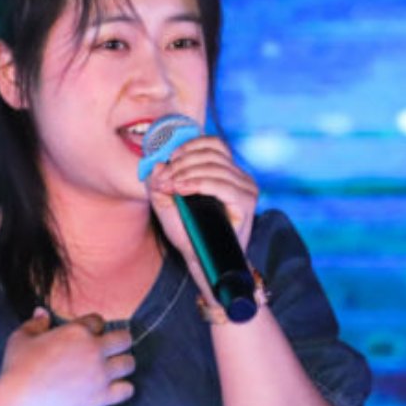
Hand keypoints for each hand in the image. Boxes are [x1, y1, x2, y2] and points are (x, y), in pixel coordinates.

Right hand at [0, 308, 136, 405]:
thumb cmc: (18, 368)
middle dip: (118, 342)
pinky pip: (127, 390)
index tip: (89, 335)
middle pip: (124, 338)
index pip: (98, 321)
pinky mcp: (102, 396)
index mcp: (77, 331)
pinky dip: (123, 389)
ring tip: (112, 369)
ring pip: (129, 363)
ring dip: (122, 365)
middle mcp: (94, 349)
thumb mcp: (21, 338)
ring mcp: (101, 374)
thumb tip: (41, 312)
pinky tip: (114, 389)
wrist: (23, 401)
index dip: (94, 327)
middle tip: (110, 350)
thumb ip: (35, 324)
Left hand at [146, 133, 256, 288]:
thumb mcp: (166, 205)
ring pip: (215, 167)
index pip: (213, 144)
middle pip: (211, 153)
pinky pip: (223, 184)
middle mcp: (239, 176)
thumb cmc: (189, 232)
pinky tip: (183, 189)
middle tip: (164, 179)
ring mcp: (245, 188)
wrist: (203, 261)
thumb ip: (159, 183)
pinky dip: (200, 183)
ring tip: (171, 186)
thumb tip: (158, 163)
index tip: (169, 159)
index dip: (190, 146)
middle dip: (182, 163)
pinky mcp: (246, 202)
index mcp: (225, 171)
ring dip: (187, 173)